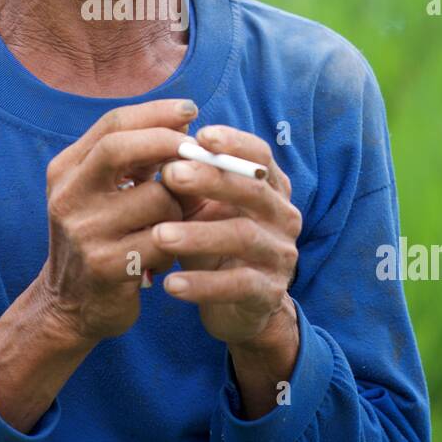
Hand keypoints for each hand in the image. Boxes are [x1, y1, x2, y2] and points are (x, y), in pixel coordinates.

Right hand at [36, 99, 196, 344]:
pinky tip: (168, 253)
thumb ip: (135, 159)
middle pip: (120, 148)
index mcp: (66, 170)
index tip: (190, 109)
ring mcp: (85, 232)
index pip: (112, 124)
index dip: (156, 112)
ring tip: (175, 223)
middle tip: (199, 149)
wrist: (69, 305)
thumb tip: (182, 121)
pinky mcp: (106, 266)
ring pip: (157, 198)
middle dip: (168, 143)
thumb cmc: (100, 238)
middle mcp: (68, 196)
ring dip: (180, 207)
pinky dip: (177, 241)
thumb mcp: (103, 193)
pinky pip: (164, 239)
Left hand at [151, 124, 301, 346]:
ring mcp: (280, 255)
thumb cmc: (214, 243)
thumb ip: (188, 182)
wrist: (236, 307)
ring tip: (159, 235)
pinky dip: (203, 285)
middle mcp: (282, 217)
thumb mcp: (201, 209)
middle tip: (170, 174)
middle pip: (253, 190)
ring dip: (199, 234)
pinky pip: (239, 285)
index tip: (201, 135)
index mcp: (270, 188)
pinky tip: (170, 284)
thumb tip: (158, 148)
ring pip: (244, 237)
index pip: (261, 155)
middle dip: (211, 179)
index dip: (235, 142)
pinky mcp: (269, 292)